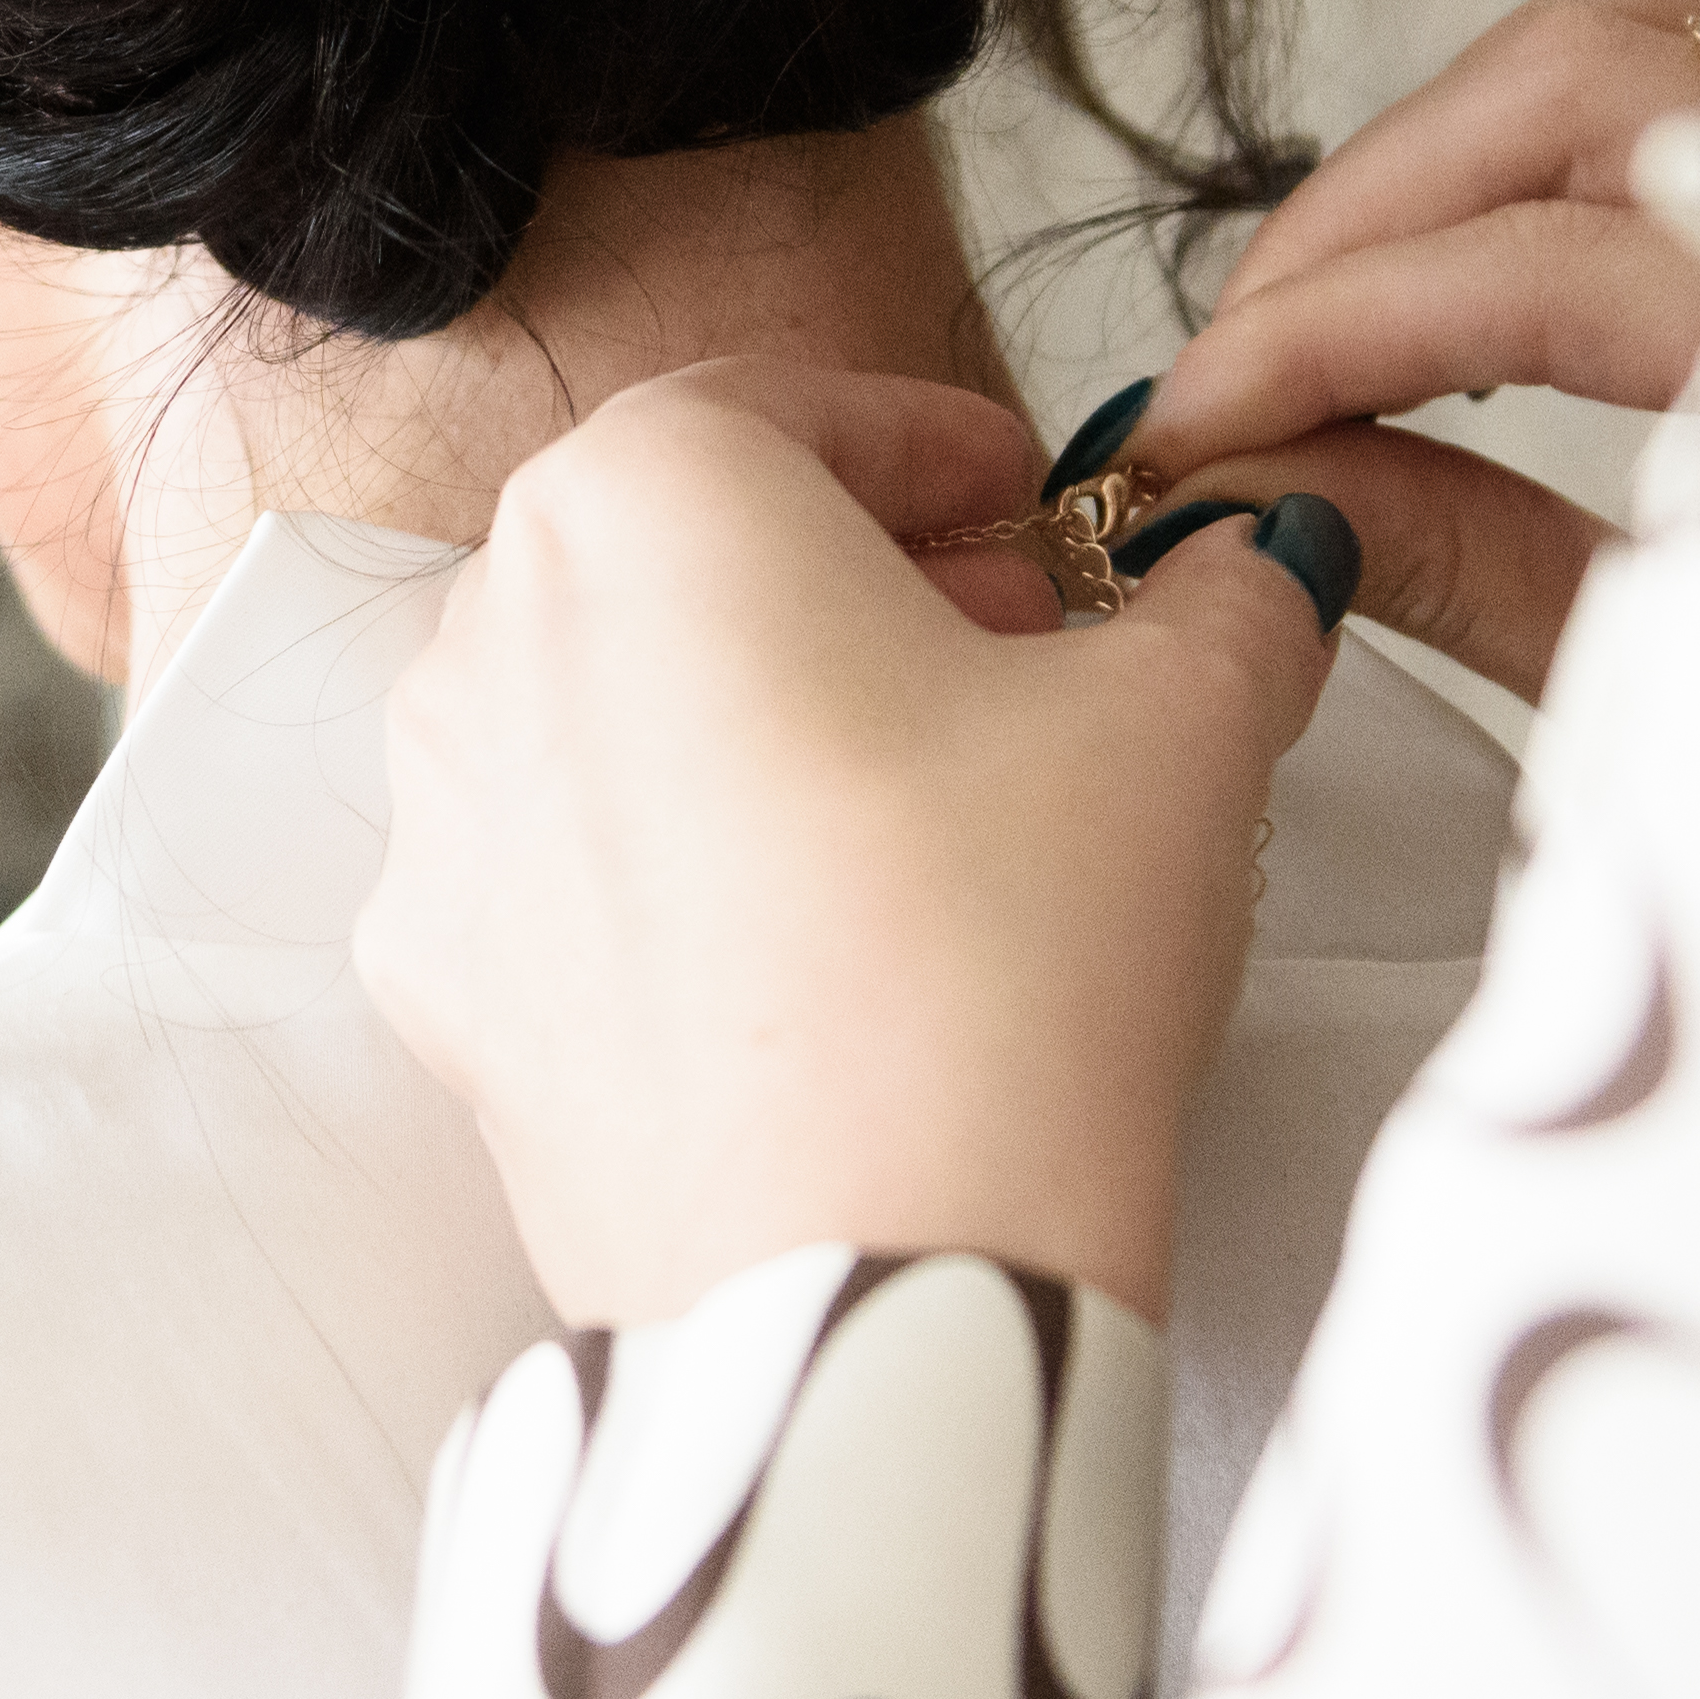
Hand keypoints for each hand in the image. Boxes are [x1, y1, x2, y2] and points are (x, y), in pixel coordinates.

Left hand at [360, 364, 1347, 1328]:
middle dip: (859, 584)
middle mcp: (490, 638)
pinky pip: (577, 876)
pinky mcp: (449, 1000)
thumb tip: (1254, 575)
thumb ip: (1227, 603)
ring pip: (622, 712)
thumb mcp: (1181, 722)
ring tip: (938, 808)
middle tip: (1019, 655)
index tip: (1031, 506)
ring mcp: (445, 828)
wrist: (870, 1294)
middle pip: (691, 556)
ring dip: (768, 722)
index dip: (938, 447)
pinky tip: (828, 944)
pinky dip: (690, 872)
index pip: (794, 404)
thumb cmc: (995, 969)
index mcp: (640, 504)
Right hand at [1141, 0, 1699, 700]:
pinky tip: (1491, 247)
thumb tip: (1282, 494)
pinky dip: (1564, 125)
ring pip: (1645, 16)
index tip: (1192, 435)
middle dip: (1361, 210)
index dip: (1322, 340)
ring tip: (1348, 294)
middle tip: (1241, 362)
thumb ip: (1486, 566)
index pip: (1529, 268)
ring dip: (1460, 138)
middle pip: (1571, 76)